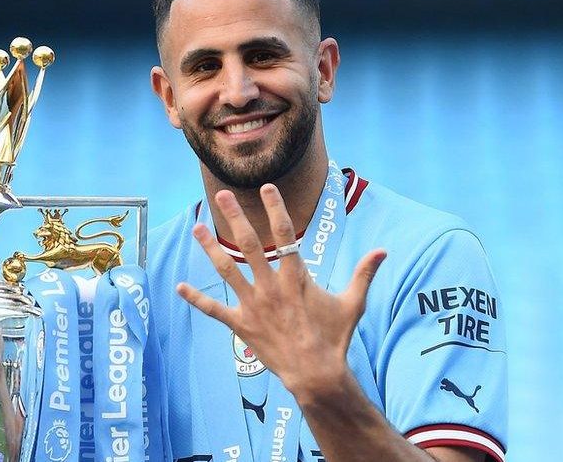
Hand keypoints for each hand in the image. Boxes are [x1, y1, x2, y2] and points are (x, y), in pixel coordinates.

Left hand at [176, 184, 386, 400]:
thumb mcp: (353, 303)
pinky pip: (214, 310)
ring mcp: (253, 304)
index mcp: (296, 277)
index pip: (285, 234)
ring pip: (227, 269)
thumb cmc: (334, 338)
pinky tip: (179, 287)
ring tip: (197, 228)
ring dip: (210, 248)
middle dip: (236, 217)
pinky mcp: (241, 325)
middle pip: (250, 244)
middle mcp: (271, 286)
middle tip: (223, 195)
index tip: (267, 188)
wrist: (316, 374)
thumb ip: (363, 274)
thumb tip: (383, 251)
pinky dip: (196, 299)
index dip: (275, 208)